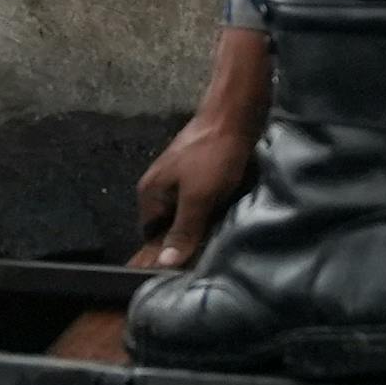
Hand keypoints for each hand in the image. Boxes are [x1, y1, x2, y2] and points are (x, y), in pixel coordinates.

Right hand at [133, 23, 270, 266]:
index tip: (182, 269)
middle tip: (203, 258)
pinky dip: (210, 211)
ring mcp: (179, 178)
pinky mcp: (199, 173)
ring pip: (186, 214)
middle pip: (168, 226)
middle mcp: (160, 187)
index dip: (165, 253)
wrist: (235, 115)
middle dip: (184, 240)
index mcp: (150, 194)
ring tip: (215, 240)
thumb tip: (164, 263)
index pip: (151, 237)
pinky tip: (224, 218)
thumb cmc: (213, 156)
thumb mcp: (198, 198)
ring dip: (200, 226)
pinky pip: (199, 201)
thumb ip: (182, 231)